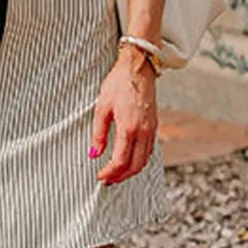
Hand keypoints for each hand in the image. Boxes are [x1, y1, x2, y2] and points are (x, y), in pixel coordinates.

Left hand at [90, 46, 158, 184]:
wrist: (139, 67)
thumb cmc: (118, 84)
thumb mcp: (102, 108)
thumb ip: (98, 134)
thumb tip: (94, 154)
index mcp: (129, 128)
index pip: (120, 161)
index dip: (109, 173)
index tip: (100, 176)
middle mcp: (144, 131)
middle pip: (135, 166)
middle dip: (121, 177)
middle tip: (107, 180)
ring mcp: (151, 129)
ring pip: (144, 160)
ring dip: (130, 170)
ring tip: (116, 173)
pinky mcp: (154, 125)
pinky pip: (149, 150)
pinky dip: (139, 160)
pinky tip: (128, 159)